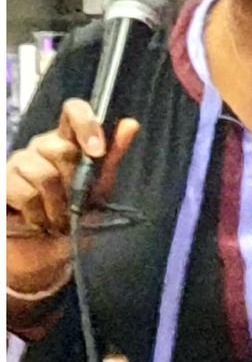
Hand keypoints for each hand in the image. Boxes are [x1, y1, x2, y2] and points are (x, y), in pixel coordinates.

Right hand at [7, 99, 138, 293]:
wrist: (51, 250)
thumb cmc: (76, 215)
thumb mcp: (101, 187)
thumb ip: (113, 156)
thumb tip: (130, 123)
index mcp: (69, 141)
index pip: (73, 111)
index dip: (85, 123)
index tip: (97, 152)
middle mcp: (42, 146)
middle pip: (60, 148)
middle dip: (74, 183)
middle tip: (75, 203)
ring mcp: (19, 163)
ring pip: (43, 174)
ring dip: (58, 206)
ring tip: (59, 218)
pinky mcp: (3, 183)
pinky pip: (25, 193)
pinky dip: (38, 215)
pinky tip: (40, 221)